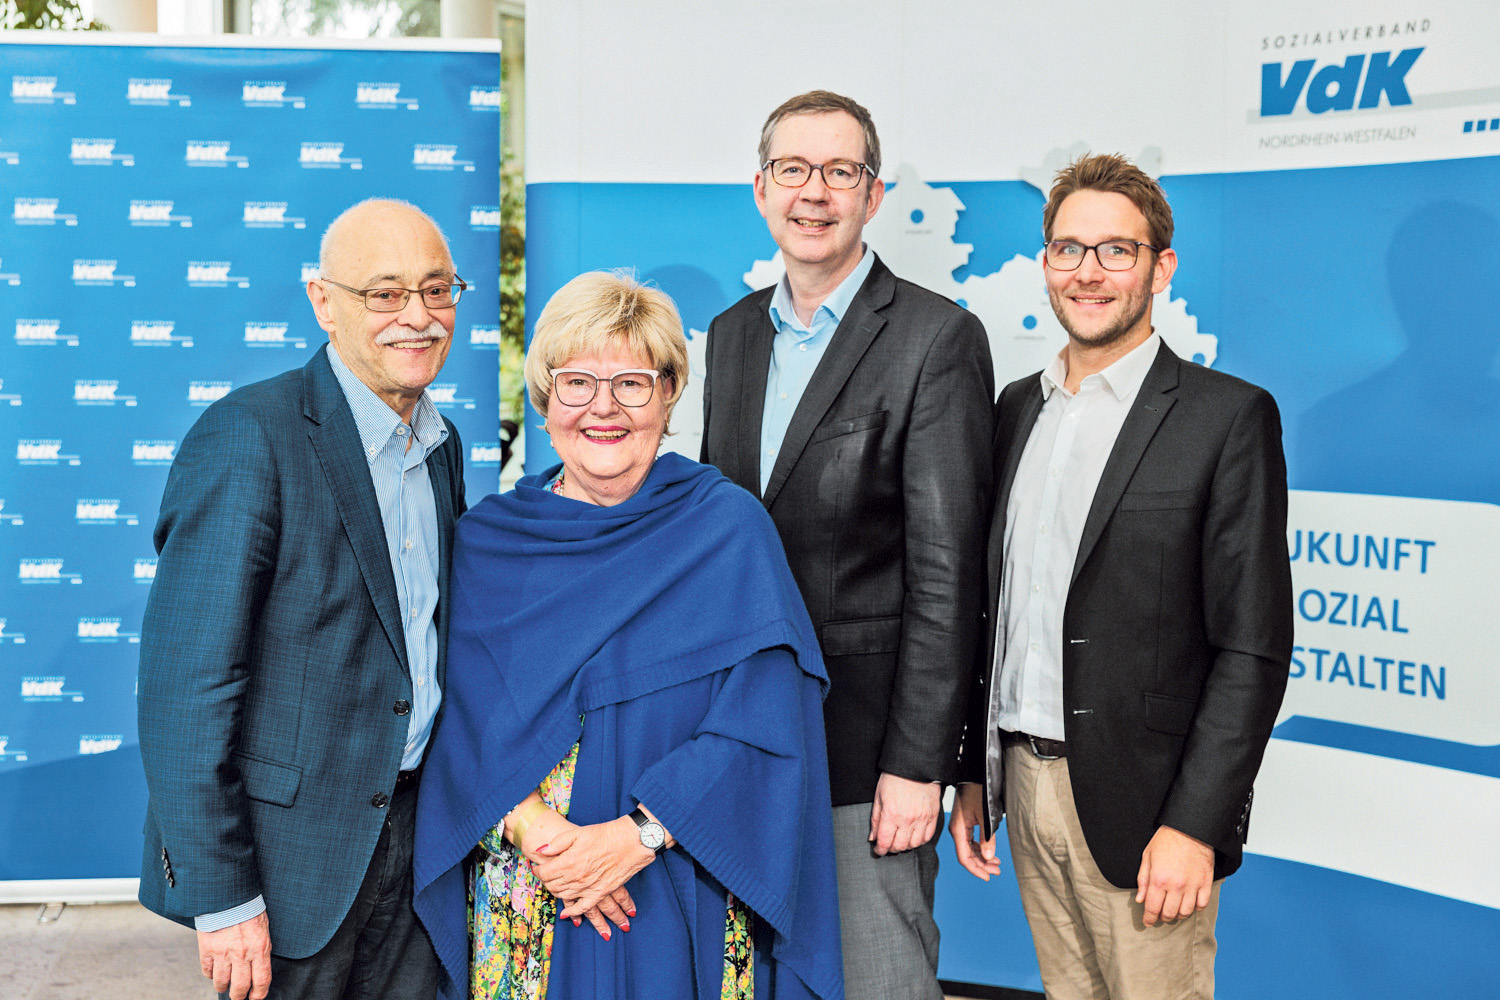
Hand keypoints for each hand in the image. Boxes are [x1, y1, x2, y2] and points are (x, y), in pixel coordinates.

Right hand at [197, 910, 270, 999]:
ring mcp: (223, 953)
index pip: (262, 980)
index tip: (256, 997)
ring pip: (221, 982)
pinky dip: (211, 975)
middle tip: (239, 997)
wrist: (229, 894)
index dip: (259, 994)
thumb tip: (258, 967)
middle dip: (239, 996)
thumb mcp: (263, 929)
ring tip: (225, 987)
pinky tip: (214, 973)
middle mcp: (242, 954)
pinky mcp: (207, 949)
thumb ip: (260, 948)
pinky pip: (207, 971)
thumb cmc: (249, 909)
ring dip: (223, 987)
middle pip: (240, 987)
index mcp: (260, 948)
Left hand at [516, 807, 635, 939]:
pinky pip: (583, 908)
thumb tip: (540, 850)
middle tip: (545, 874)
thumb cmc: (605, 835)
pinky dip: (574, 912)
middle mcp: (576, 878)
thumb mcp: (578, 833)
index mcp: (568, 862)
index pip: (544, 873)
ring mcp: (588, 887)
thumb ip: (557, 843)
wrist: (630, 842)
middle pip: (552, 885)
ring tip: (554, 885)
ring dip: (556, 892)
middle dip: (546, 880)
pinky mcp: (600, 893)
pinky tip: (567, 913)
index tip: (537, 867)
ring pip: (564, 896)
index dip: (538, 870)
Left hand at [869, 772, 940, 855]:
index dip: (879, 850)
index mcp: (891, 814)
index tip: (878, 850)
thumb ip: (875, 819)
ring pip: (914, 845)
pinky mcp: (933, 816)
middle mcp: (907, 820)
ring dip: (906, 846)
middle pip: (899, 846)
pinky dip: (920, 840)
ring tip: (901, 840)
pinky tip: (914, 836)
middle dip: (891, 849)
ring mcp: (922, 819)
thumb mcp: (879, 796)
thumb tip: (873, 837)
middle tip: (888, 844)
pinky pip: (927, 837)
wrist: (916, 766)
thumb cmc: (895, 777)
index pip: (884, 842)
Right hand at [948, 783, 1000, 879]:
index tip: (988, 877)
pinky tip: (990, 851)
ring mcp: (960, 826)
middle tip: (997, 871)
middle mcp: (957, 830)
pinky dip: (980, 848)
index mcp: (958, 830)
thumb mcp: (985, 817)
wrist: (973, 774)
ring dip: (982, 857)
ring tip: (997, 863)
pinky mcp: (964, 822)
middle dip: (982, 865)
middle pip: (967, 855)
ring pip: (970, 848)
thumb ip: (987, 838)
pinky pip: (971, 840)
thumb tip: (988, 857)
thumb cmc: (978, 792)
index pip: (964, 858)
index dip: (976, 870)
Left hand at [1135, 825, 1214, 925]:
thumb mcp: (1148, 856)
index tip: (1148, 922)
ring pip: (1186, 912)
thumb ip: (1143, 880)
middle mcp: (1176, 886)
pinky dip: (1195, 908)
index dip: (1149, 918)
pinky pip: (1202, 904)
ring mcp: (1193, 885)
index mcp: (1159, 879)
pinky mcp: (1206, 883)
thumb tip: (1140, 899)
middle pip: (1169, 913)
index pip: (1152, 908)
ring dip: (1178, 915)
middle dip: (1162, 917)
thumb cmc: (1166, 840)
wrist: (1190, 829)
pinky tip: (1189, 904)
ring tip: (1174, 911)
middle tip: (1160, 915)